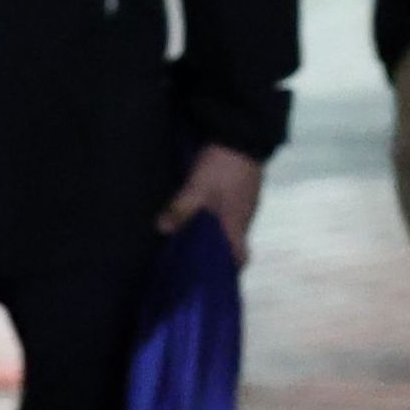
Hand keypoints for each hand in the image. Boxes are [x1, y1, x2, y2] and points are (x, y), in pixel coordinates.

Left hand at [158, 144, 266, 267]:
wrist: (244, 133)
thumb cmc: (224, 168)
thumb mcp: (197, 188)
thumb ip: (180, 209)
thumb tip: (161, 230)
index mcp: (237, 224)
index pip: (241, 257)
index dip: (229, 269)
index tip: (210, 275)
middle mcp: (245, 217)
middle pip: (233, 242)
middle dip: (215, 251)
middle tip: (190, 255)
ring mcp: (247, 201)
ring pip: (231, 225)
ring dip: (215, 231)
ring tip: (190, 233)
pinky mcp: (244, 188)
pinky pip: (231, 210)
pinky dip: (217, 215)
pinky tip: (202, 209)